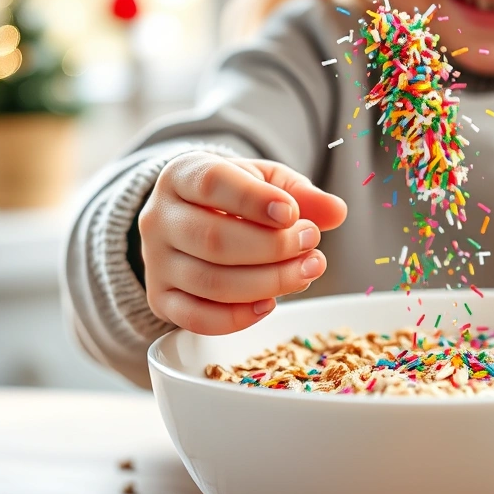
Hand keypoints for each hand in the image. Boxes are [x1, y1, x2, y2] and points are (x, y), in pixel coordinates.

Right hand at [139, 153, 346, 334]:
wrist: (193, 217)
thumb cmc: (234, 195)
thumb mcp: (267, 182)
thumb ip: (302, 193)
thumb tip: (337, 212)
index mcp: (182, 175)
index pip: (212, 184)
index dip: (255, 201)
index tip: (292, 213)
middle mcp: (159, 218)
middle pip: (214, 240)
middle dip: (273, 248)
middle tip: (311, 243)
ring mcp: (156, 262)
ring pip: (211, 282)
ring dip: (268, 282)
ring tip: (307, 270)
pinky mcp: (160, 298)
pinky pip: (197, 318)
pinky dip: (238, 317)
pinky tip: (270, 303)